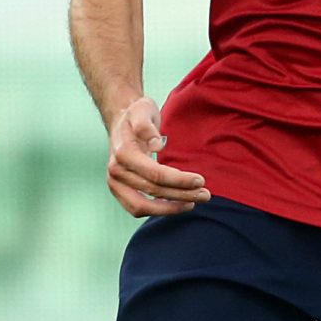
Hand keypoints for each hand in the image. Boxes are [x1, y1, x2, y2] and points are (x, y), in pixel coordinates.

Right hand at [106, 97, 208, 217]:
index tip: (200, 180)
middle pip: (152, 190)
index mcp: (123, 153)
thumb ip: (147, 126)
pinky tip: (178, 205)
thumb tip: (157, 145)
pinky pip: (137, 208)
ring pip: (143, 206)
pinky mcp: (119, 192)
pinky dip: (158, 210)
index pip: (155, 173)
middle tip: (205, 195)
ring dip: (170, 208)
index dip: (179, 180)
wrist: (120, 122)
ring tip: (194, 203)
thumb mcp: (142, 110)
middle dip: (181, 195)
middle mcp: (116, 171)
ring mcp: (115, 184)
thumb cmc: (136, 115)